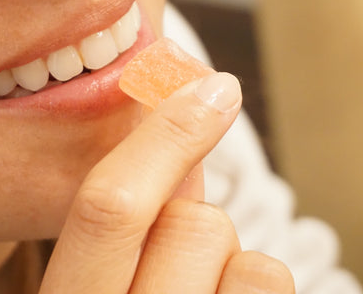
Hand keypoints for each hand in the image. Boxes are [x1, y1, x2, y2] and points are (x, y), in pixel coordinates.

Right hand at [40, 72, 294, 292]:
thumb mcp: (90, 283)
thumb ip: (126, 221)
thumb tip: (179, 143)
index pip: (109, 209)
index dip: (162, 137)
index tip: (212, 89)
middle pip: (193, 223)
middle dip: (192, 221)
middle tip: (175, 257)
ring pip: (247, 258)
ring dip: (228, 263)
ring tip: (196, 293)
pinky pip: (271, 284)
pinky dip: (254, 289)